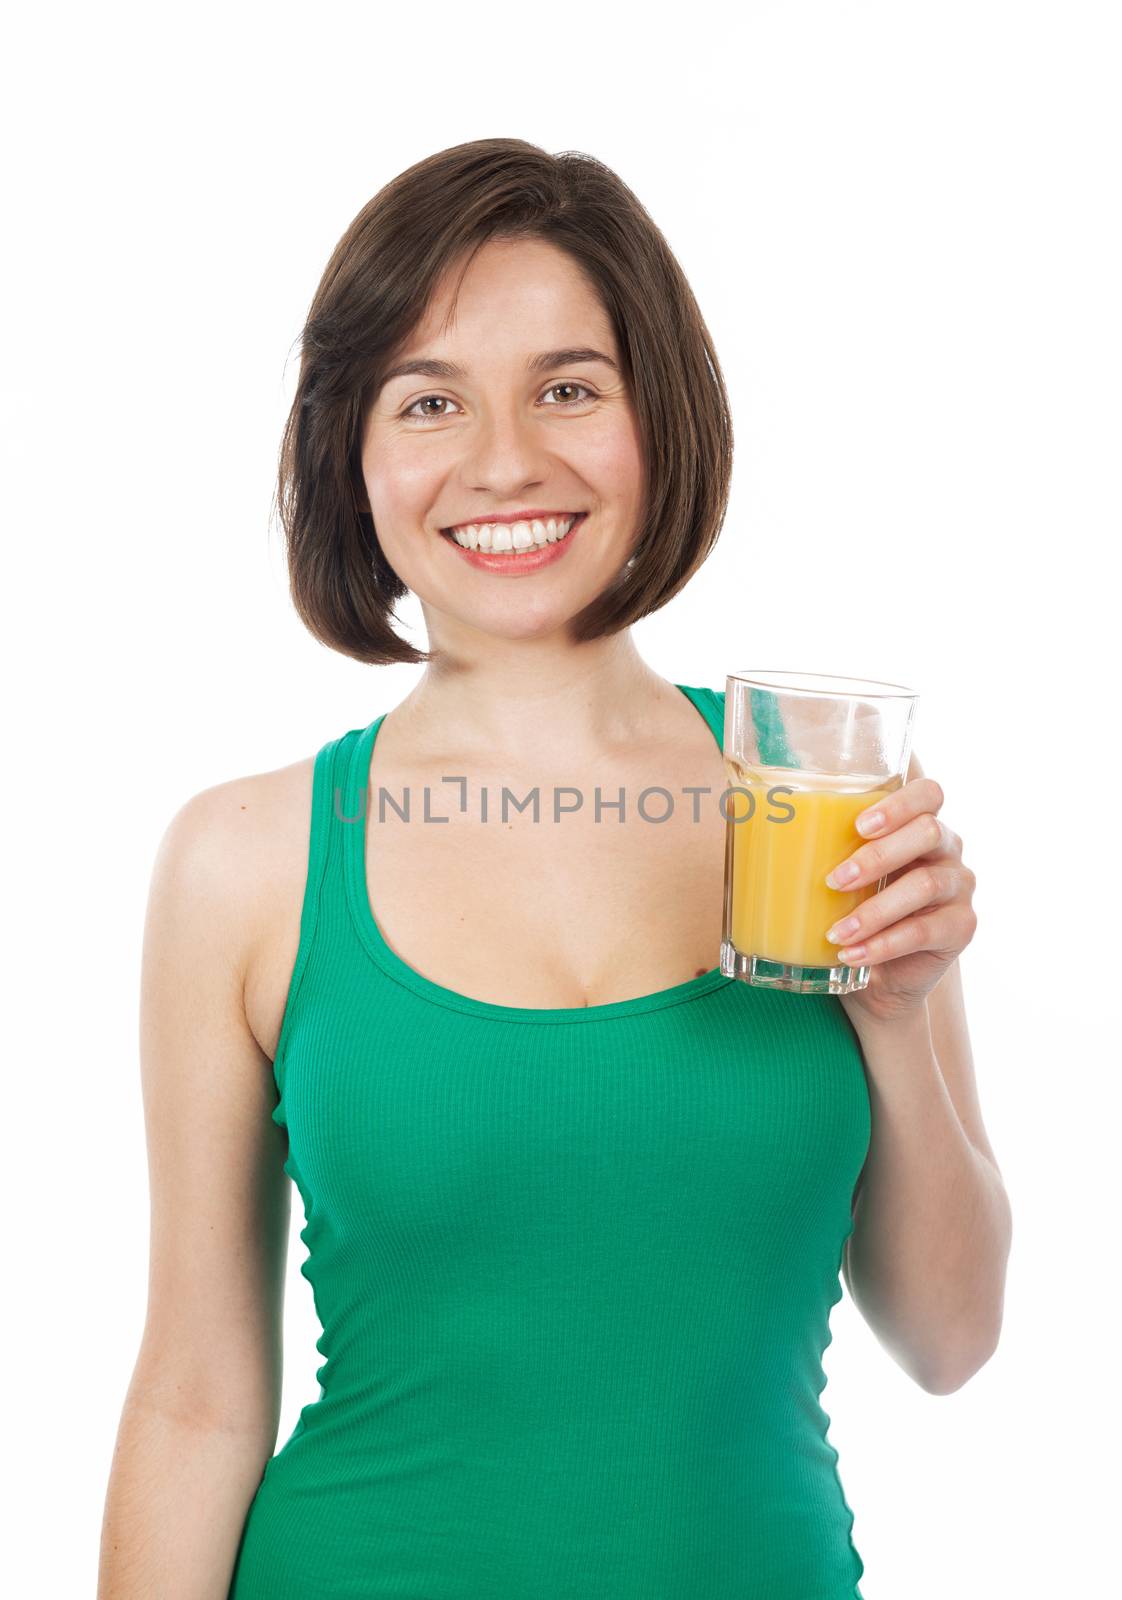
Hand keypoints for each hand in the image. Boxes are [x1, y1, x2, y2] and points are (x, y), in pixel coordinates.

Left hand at [823, 764, 976, 1027]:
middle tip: (833, 879)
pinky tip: (851, 954)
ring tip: (834, 932)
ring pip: (925, 885)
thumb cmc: (848, 909)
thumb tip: (735, 809)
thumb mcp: (833, 872)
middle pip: (929, 833)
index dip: (899, 803)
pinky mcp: (960, 929)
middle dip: (877, 855)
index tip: (858, 825)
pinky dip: (882, 944)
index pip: (928, 793)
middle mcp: (946, 849)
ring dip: (874, 909)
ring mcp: (958, 889)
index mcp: (918, 823)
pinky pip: (924, 931)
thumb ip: (810, 842)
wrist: (876, 977)